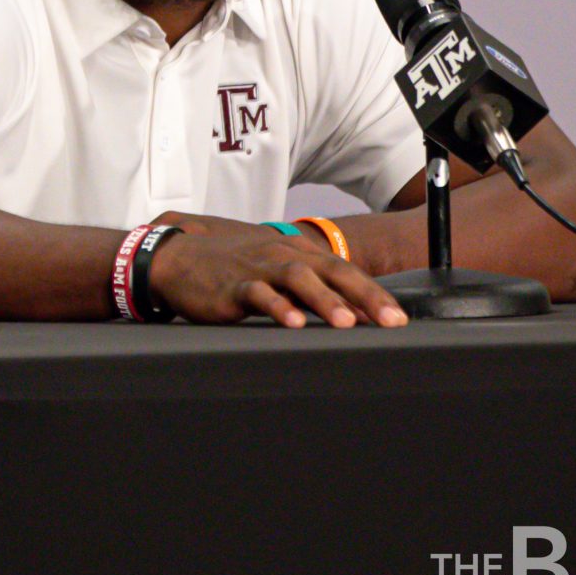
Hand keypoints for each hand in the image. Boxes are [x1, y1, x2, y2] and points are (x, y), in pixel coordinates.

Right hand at [143, 218, 407, 328]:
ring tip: (346, 322)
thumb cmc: (230, 265)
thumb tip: (348, 312)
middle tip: (390, 321)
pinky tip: (292, 322)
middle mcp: (283, 256)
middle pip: (332, 271)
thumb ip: (308, 286)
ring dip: (324, 300)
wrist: (178, 256)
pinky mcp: (233, 284)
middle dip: (365, 296)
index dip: (373, 293)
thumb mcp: (273, 268)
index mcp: (296, 252)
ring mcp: (258, 268)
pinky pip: (258, 293)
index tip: (397, 318)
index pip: (344, 270)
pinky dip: (277, 306)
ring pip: (299, 279)